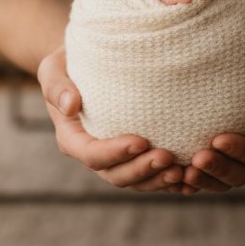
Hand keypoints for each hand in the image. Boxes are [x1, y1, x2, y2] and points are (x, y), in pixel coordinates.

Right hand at [36, 47, 191, 191]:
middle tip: (168, 157)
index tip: (141, 140)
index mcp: (73, 138)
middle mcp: (94, 154)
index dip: (116, 152)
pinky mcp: (135, 156)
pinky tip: (191, 179)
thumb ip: (57, 86)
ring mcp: (116, 158)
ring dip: (158, 180)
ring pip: (137, 181)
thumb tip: (70, 105)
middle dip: (142, 170)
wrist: (85, 63)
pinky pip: (152, 177)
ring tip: (183, 171)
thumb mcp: (54, 68)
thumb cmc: (67, 63)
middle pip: (116, 174)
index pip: (92, 154)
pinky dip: (169, 182)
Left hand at [182, 45, 244, 192]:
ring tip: (182, 174)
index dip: (240, 150)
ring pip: (223, 180)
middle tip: (195, 161)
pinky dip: (194, 180)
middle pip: (241, 174)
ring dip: (204, 179)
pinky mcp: (224, 154)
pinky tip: (174, 176)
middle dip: (218, 169)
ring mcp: (242, 158)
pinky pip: (209, 174)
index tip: (218, 139)